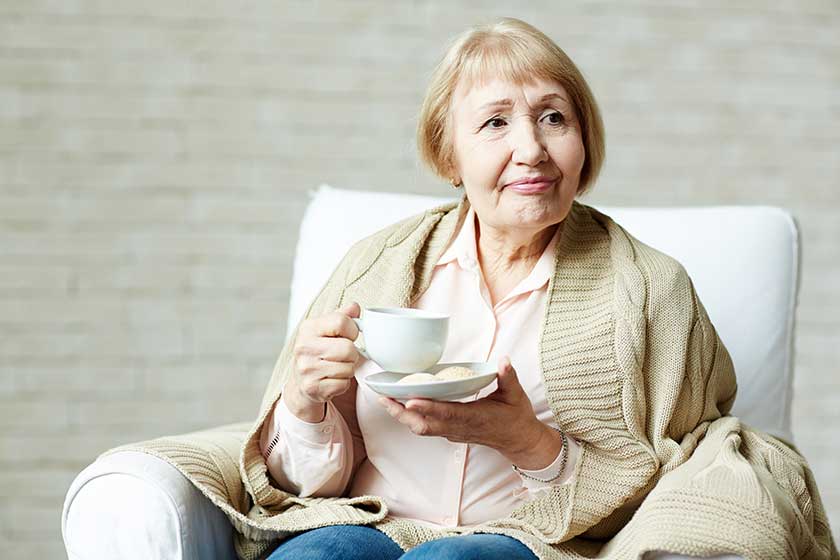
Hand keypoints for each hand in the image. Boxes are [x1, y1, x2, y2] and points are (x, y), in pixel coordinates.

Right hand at [287, 302, 361, 410]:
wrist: (301, 380)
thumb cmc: (318, 350)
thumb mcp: (326, 329)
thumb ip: (342, 316)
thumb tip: (355, 307)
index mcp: (308, 328)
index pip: (342, 322)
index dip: (352, 330)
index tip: (348, 335)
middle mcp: (304, 347)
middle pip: (348, 348)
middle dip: (352, 353)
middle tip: (343, 355)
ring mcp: (307, 368)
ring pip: (348, 368)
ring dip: (348, 369)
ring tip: (336, 366)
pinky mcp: (312, 387)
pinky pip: (343, 384)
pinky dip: (342, 383)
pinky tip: (332, 378)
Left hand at [377, 356, 546, 462]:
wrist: (518, 441)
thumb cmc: (515, 417)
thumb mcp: (515, 395)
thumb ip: (508, 377)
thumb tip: (503, 360)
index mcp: (474, 417)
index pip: (448, 413)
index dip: (428, 408)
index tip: (410, 401)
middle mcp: (459, 428)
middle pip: (425, 425)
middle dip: (402, 413)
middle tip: (384, 397)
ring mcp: (453, 433)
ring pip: (421, 428)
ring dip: (402, 416)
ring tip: (385, 399)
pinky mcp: (449, 433)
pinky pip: (425, 427)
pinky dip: (410, 418)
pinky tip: (400, 404)